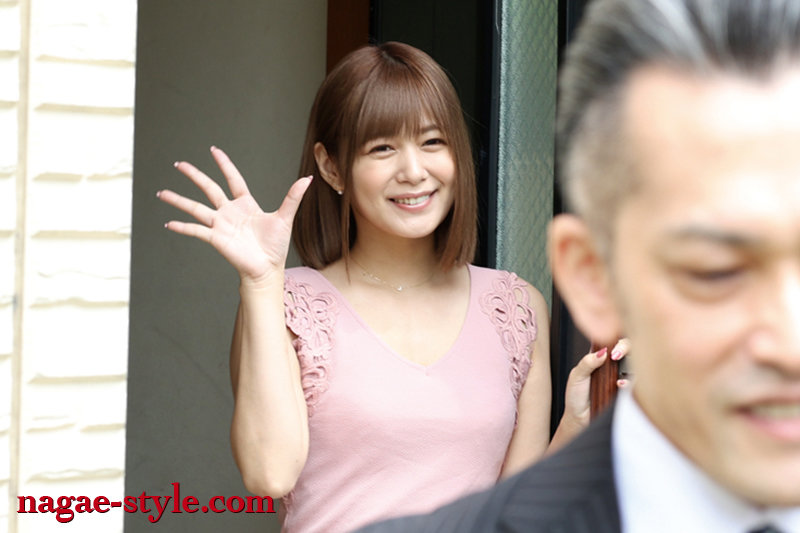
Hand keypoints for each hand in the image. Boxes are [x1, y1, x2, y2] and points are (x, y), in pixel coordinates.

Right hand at [157, 146, 312, 284]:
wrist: (267, 269)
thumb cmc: (276, 246)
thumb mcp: (285, 218)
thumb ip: (293, 197)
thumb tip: (307, 179)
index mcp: (245, 204)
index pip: (233, 179)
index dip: (224, 164)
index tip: (214, 150)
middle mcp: (230, 212)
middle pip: (208, 188)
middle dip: (194, 176)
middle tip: (179, 164)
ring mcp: (221, 225)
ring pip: (195, 208)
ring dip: (178, 200)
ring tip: (162, 193)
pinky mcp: (216, 239)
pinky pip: (196, 231)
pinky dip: (183, 227)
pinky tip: (169, 223)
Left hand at [562, 338, 630, 429]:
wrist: (579, 418)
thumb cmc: (576, 396)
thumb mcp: (577, 376)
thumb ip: (587, 362)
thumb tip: (603, 352)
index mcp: (600, 357)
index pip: (613, 341)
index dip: (615, 340)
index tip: (610, 349)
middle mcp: (614, 365)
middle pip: (630, 347)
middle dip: (626, 346)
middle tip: (616, 355)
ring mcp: (622, 377)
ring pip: (637, 364)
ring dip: (630, 364)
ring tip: (617, 375)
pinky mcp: (627, 391)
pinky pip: (635, 384)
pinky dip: (629, 382)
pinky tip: (619, 385)